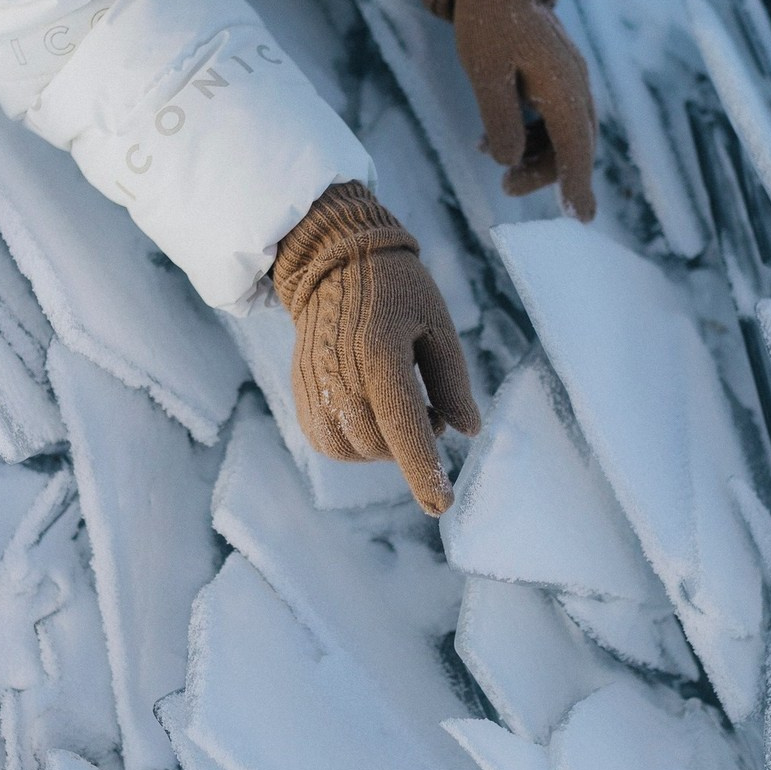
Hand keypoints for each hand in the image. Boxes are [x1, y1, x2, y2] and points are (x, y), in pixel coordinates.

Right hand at [272, 183, 480, 514]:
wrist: (334, 264)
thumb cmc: (398, 291)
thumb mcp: (438, 325)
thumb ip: (453, 382)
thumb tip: (468, 432)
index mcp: (380, 354)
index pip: (403, 426)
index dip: (423, 470)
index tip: (441, 505)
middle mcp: (341, 376)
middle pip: (379, 445)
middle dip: (410, 445)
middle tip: (430, 408)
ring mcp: (315, 387)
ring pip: (351, 451)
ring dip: (382, 446)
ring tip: (396, 406)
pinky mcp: (302, 394)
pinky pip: (328, 443)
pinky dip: (354, 442)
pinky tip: (370, 413)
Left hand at [422, 0, 597, 221]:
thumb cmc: (489, 23)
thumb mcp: (485, 72)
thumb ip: (499, 118)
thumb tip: (508, 159)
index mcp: (563, 84)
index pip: (576, 145)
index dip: (577, 183)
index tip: (581, 218)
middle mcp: (575, 85)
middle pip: (573, 146)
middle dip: (545, 173)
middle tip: (506, 187)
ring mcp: (569, 81)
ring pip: (562, 135)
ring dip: (531, 155)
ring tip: (491, 158)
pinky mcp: (556, 79)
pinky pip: (551, 120)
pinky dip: (527, 136)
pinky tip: (492, 141)